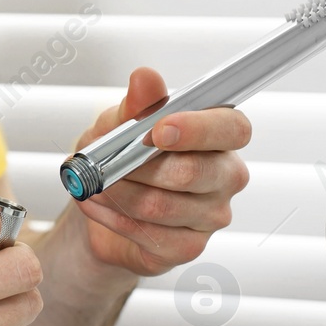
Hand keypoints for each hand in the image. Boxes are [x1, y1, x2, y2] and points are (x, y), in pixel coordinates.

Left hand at [70, 67, 251, 275]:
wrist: (103, 202)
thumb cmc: (121, 155)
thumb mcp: (119, 123)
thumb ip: (137, 104)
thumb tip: (145, 78)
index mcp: (219, 137)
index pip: (233, 129)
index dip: (199, 130)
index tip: (158, 129)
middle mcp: (225, 176)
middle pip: (194, 172)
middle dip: (139, 165)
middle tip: (106, 160)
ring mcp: (211, 215)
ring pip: (163, 205)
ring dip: (118, 192)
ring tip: (93, 182)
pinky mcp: (189, 247)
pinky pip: (151, 235)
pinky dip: (114, 217)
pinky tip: (100, 204)